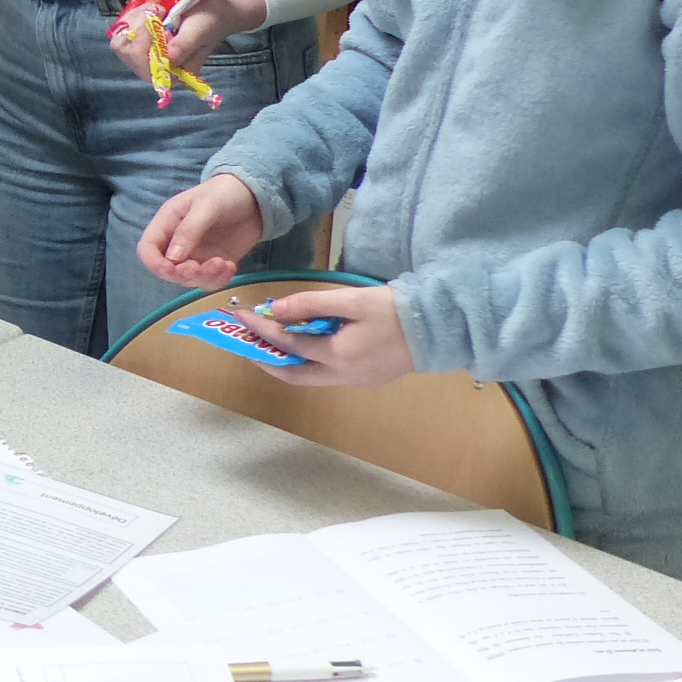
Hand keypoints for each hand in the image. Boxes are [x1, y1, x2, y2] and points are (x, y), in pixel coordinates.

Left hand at [108, 0, 266, 87]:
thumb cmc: (209, 21)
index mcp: (173, 73)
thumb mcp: (199, 31)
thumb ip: (184, 46)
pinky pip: (122, 32)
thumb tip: (169, 59)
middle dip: (137, 26)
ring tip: (157, 9)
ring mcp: (145, 56)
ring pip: (121, 41)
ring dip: (135, 20)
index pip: (143, 66)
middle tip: (158, 9)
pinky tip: (149, 10)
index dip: (142, 41)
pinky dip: (132, 18)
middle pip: (126, 53)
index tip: (157, 16)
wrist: (213, 10)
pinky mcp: (139, 42)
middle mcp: (156, 69)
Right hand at [137, 174, 265, 288]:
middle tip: (199, 269)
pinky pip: (210, 280)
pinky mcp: (215, 263)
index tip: (171, 270)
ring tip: (223, 264)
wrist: (255, 197)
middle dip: (182, 274)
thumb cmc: (223, 194)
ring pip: (190, 279)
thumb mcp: (206, 207)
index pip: (148, 249)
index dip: (154, 263)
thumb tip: (172, 259)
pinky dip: (219, 279)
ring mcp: (197, 256)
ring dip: (204, 278)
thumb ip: (188, 231)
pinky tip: (230, 266)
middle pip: (168, 270)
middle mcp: (177, 244)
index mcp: (167, 224)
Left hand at [249, 285, 413, 386]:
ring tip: (268, 342)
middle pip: (293, 375)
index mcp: (339, 356)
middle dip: (265, 358)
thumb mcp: (351, 300)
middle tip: (246, 341)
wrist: (440, 327)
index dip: (262, 330)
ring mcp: (356, 381)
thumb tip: (275, 310)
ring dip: (285, 362)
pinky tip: (302, 346)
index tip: (241, 315)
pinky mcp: (366, 379)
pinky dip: (306, 363)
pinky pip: (326, 375)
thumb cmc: (396, 309)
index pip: (288, 345)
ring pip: (309, 378)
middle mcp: (344, 376)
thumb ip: (311, 304)